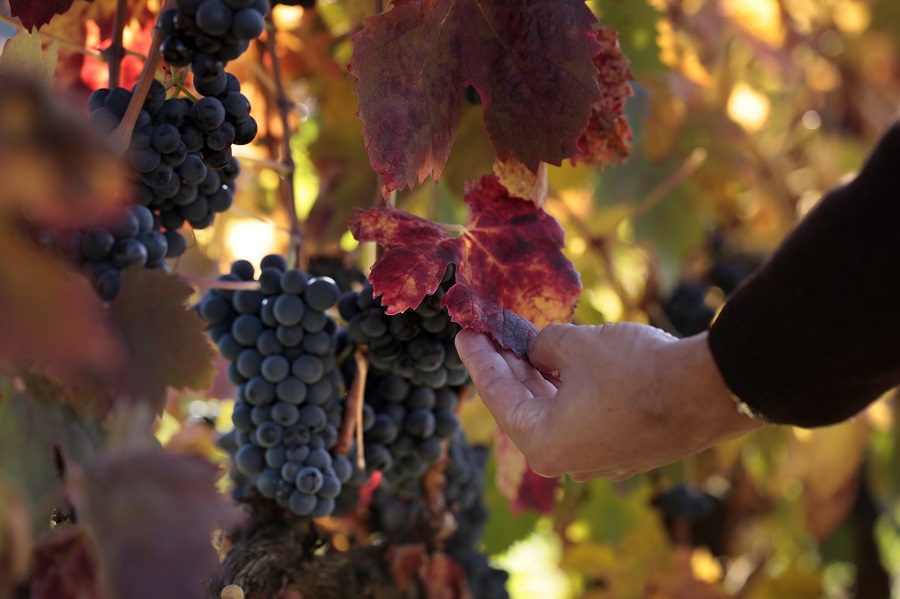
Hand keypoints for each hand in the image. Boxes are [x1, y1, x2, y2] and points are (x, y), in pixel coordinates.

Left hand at [455, 322, 763, 480]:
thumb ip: (543, 347)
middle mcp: (565, 461)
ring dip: (538, 377)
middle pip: (523, 406)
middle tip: (489, 334)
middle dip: (506, 366)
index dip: (478, 359)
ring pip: (555, 412)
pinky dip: (567, 389)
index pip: (496, 395)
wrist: (708, 392)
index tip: (464, 334)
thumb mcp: (575, 345)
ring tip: (522, 341)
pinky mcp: (624, 450)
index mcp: (542, 443)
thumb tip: (540, 351)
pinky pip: (582, 417)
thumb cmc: (634, 369)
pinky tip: (562, 363)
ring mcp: (597, 460)